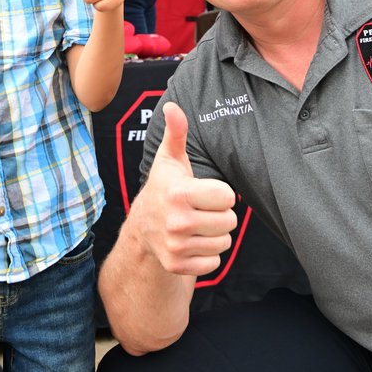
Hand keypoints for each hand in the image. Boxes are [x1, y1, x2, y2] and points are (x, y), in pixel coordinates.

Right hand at [130, 102, 236, 275]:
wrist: (141, 228)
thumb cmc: (163, 188)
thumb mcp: (169, 159)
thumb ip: (176, 132)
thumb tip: (172, 106)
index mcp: (178, 194)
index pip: (226, 196)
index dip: (219, 193)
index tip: (203, 192)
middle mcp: (176, 222)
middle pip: (229, 221)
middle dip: (220, 215)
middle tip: (201, 209)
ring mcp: (176, 247)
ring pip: (224, 243)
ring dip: (215, 235)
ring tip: (197, 225)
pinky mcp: (177, 266)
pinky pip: (214, 263)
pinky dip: (208, 255)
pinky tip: (193, 243)